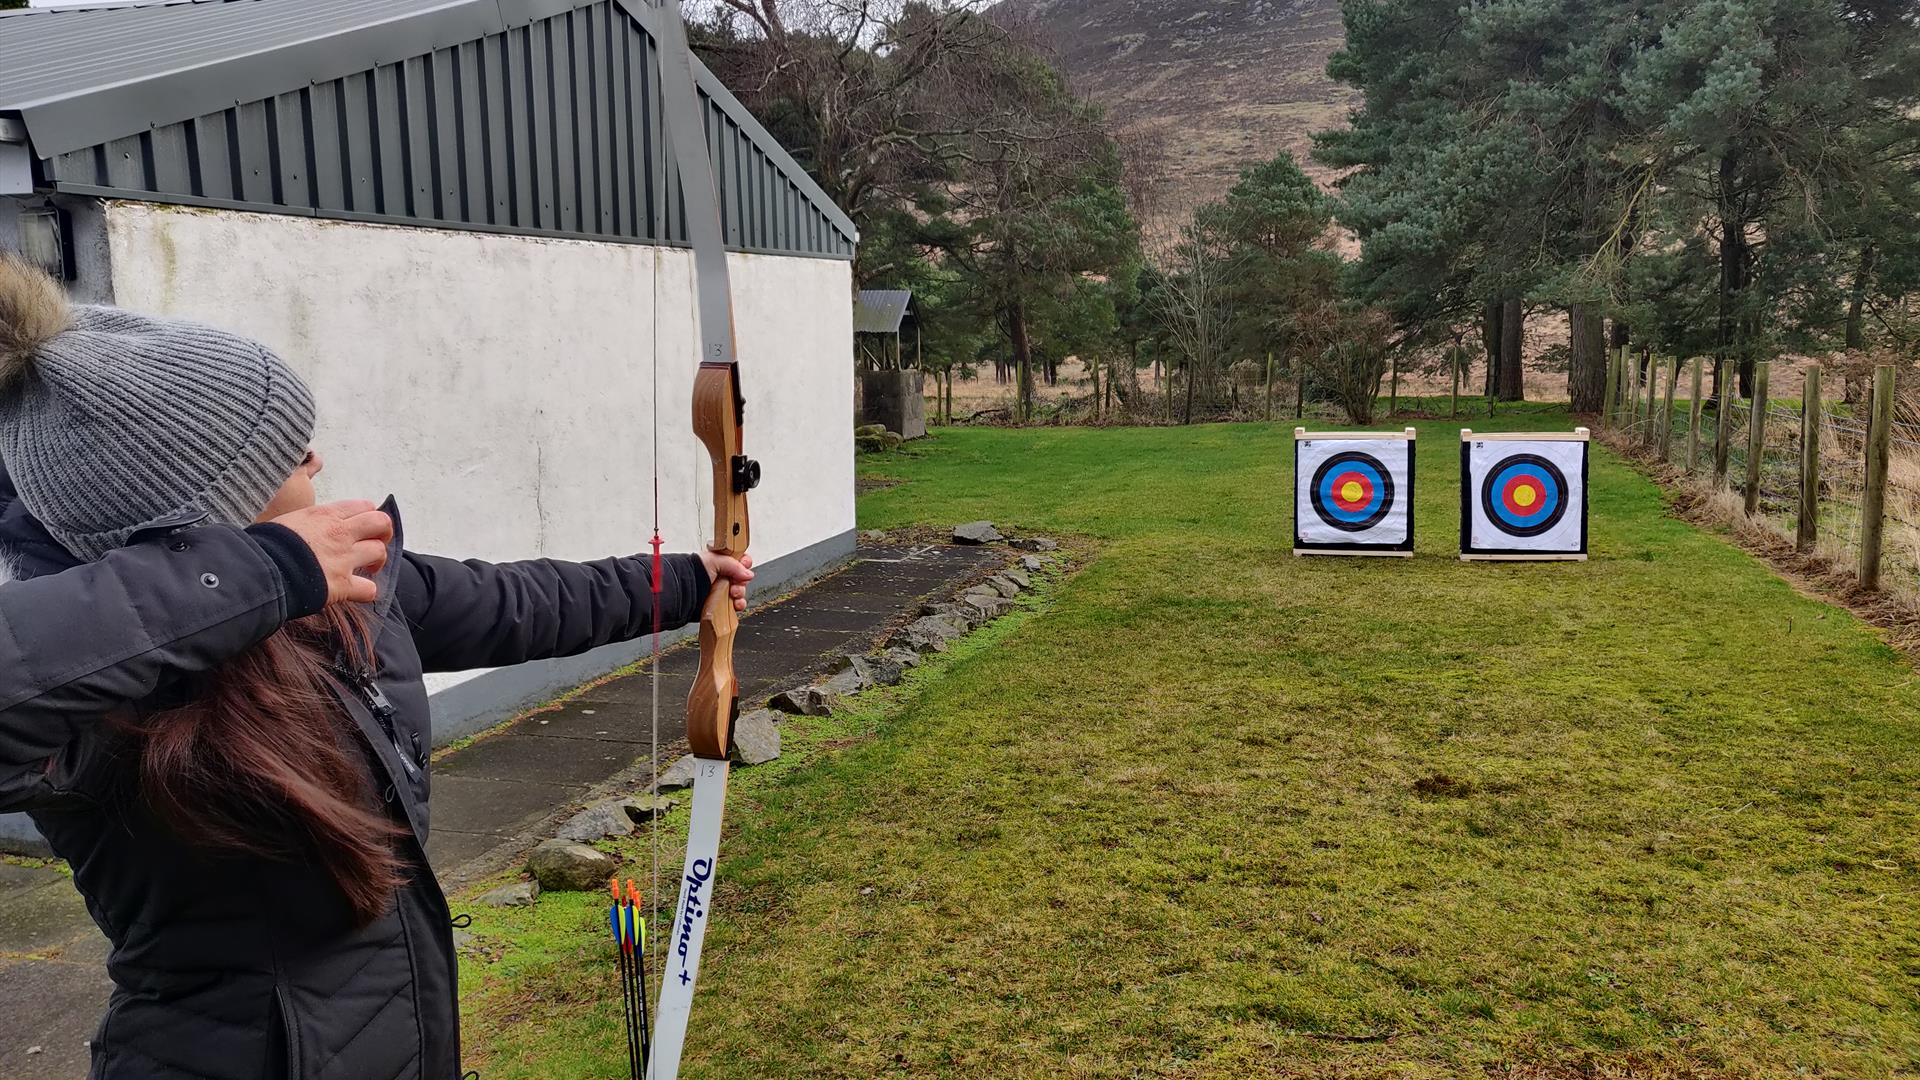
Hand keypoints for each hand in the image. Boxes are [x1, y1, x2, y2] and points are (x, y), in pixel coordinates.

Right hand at [272, 500, 393, 604]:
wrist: (257, 568)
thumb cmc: (265, 543)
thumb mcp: (288, 520)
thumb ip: (309, 522)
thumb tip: (309, 527)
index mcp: (325, 515)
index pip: (363, 506)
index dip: (368, 515)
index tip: (363, 525)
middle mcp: (339, 533)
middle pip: (381, 523)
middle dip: (383, 532)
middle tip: (376, 542)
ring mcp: (343, 559)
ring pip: (379, 552)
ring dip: (377, 561)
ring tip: (368, 567)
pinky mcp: (341, 585)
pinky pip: (369, 589)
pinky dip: (367, 592)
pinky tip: (358, 591)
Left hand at [699, 549, 753, 611]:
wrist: (683, 591)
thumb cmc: (693, 572)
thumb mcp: (715, 560)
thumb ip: (734, 565)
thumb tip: (748, 573)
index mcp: (720, 561)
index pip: (739, 560)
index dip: (744, 563)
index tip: (744, 565)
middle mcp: (721, 575)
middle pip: (742, 577)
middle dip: (742, 580)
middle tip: (735, 582)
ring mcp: (721, 590)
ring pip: (740, 591)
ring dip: (740, 593)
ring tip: (733, 594)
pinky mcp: (721, 603)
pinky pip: (736, 604)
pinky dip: (738, 604)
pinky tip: (735, 604)